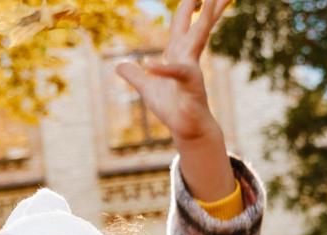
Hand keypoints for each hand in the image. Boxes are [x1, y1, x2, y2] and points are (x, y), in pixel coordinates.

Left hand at [114, 0, 234, 200]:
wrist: (188, 130)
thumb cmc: (173, 108)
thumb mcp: (147, 87)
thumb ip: (134, 75)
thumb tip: (119, 66)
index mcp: (178, 52)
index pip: (184, 22)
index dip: (190, 6)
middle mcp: (188, 55)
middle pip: (198, 23)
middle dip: (207, 4)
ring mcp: (191, 67)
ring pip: (198, 37)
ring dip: (204, 18)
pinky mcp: (189, 83)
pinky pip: (176, 71)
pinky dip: (162, 68)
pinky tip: (149, 64)